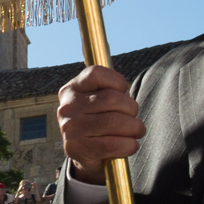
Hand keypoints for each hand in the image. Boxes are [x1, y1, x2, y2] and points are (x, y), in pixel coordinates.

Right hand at [56, 64, 144, 180]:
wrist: (84, 154)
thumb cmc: (98, 121)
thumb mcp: (98, 98)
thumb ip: (107, 83)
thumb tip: (108, 49)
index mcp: (71, 89)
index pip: (96, 73)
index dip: (118, 81)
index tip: (123, 92)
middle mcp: (67, 107)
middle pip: (112, 99)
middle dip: (132, 109)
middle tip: (134, 117)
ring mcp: (69, 128)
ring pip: (115, 122)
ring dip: (134, 128)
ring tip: (136, 131)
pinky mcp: (76, 148)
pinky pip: (113, 144)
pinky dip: (129, 145)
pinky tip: (130, 145)